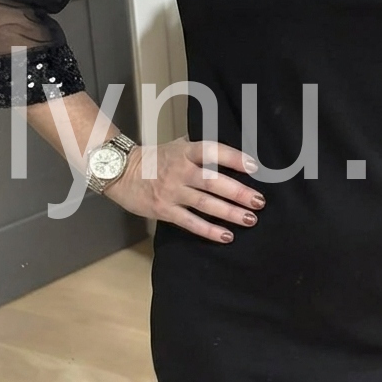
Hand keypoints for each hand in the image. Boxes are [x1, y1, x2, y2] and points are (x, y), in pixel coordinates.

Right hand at [105, 137, 264, 243]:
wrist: (122, 173)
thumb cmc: (156, 158)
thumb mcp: (177, 145)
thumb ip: (200, 148)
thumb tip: (232, 152)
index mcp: (185, 151)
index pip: (211, 151)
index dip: (232, 157)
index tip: (253, 166)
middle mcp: (180, 171)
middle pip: (212, 182)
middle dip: (238, 192)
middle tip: (259, 201)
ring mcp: (172, 192)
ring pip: (205, 204)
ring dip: (230, 212)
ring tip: (250, 219)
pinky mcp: (164, 210)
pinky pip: (190, 222)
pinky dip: (209, 230)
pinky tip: (227, 236)